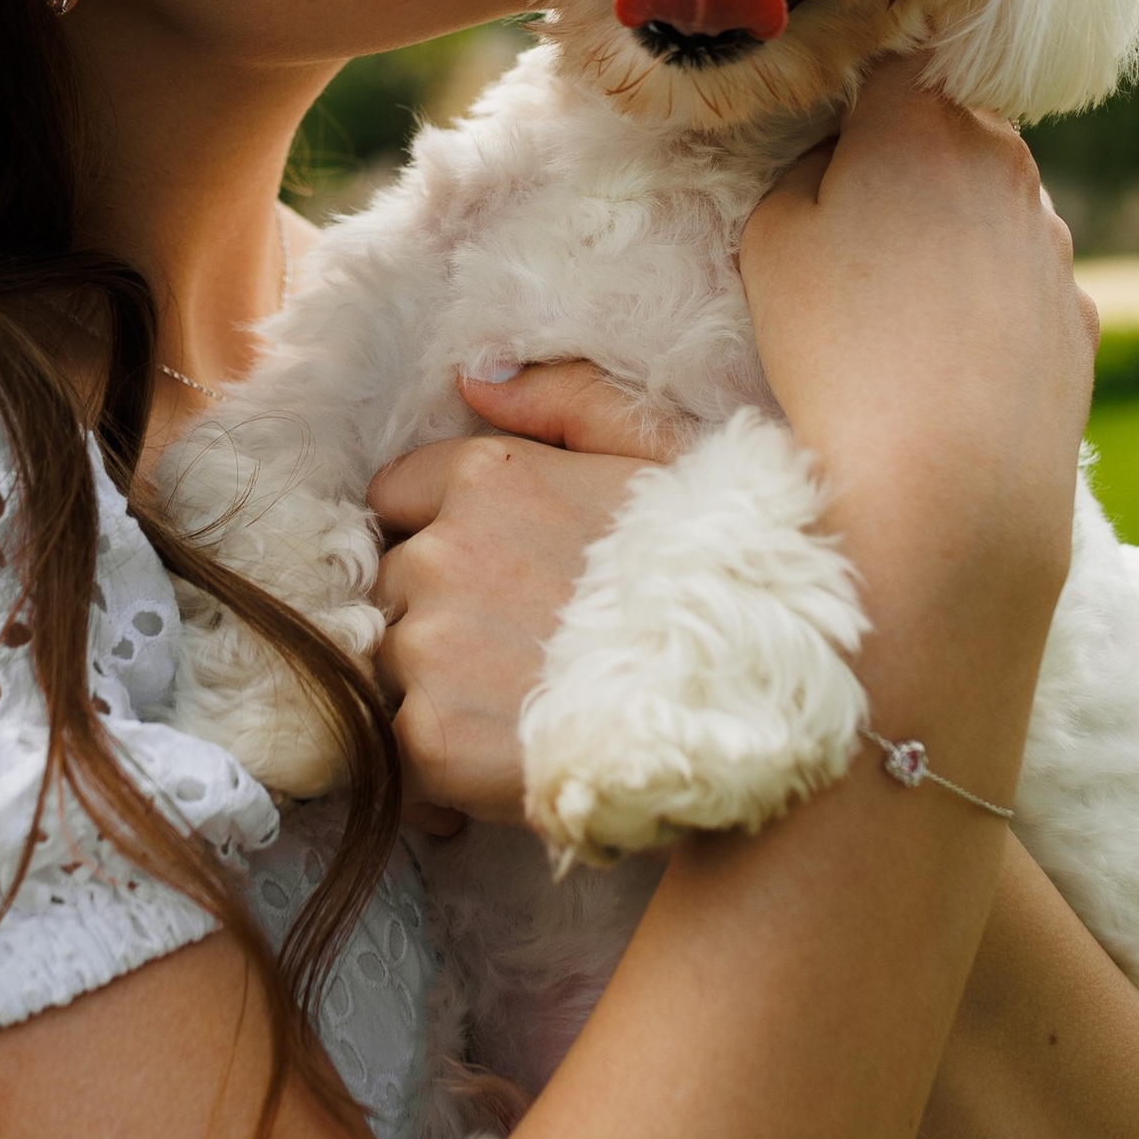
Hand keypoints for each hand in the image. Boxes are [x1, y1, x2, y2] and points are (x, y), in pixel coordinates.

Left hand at [367, 365, 680, 826]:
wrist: (745, 709)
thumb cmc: (716, 577)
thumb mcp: (664, 455)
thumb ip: (566, 398)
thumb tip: (473, 378)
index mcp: (489, 477)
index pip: (398, 496)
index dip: (441, 533)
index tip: (493, 572)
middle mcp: (443, 553)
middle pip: (396, 583)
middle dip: (442, 611)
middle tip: (522, 648)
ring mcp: (430, 648)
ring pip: (393, 662)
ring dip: (436, 684)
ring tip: (520, 709)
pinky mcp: (428, 737)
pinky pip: (398, 743)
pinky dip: (435, 759)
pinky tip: (499, 760)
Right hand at [739, 58, 1092, 626]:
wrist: (952, 484)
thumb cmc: (839, 349)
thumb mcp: (770, 237)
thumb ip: (807, 170)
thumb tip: (844, 159)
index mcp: (921, 119)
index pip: (890, 63)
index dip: (855, 94)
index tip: (826, 141)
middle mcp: (1006, 159)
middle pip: (949, 135)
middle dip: (906, 169)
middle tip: (853, 243)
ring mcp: (1054, 239)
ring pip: (992, 212)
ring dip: (952, 241)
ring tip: (898, 324)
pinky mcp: (1080, 313)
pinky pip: (1023, 287)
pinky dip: (989, 311)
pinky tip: (950, 369)